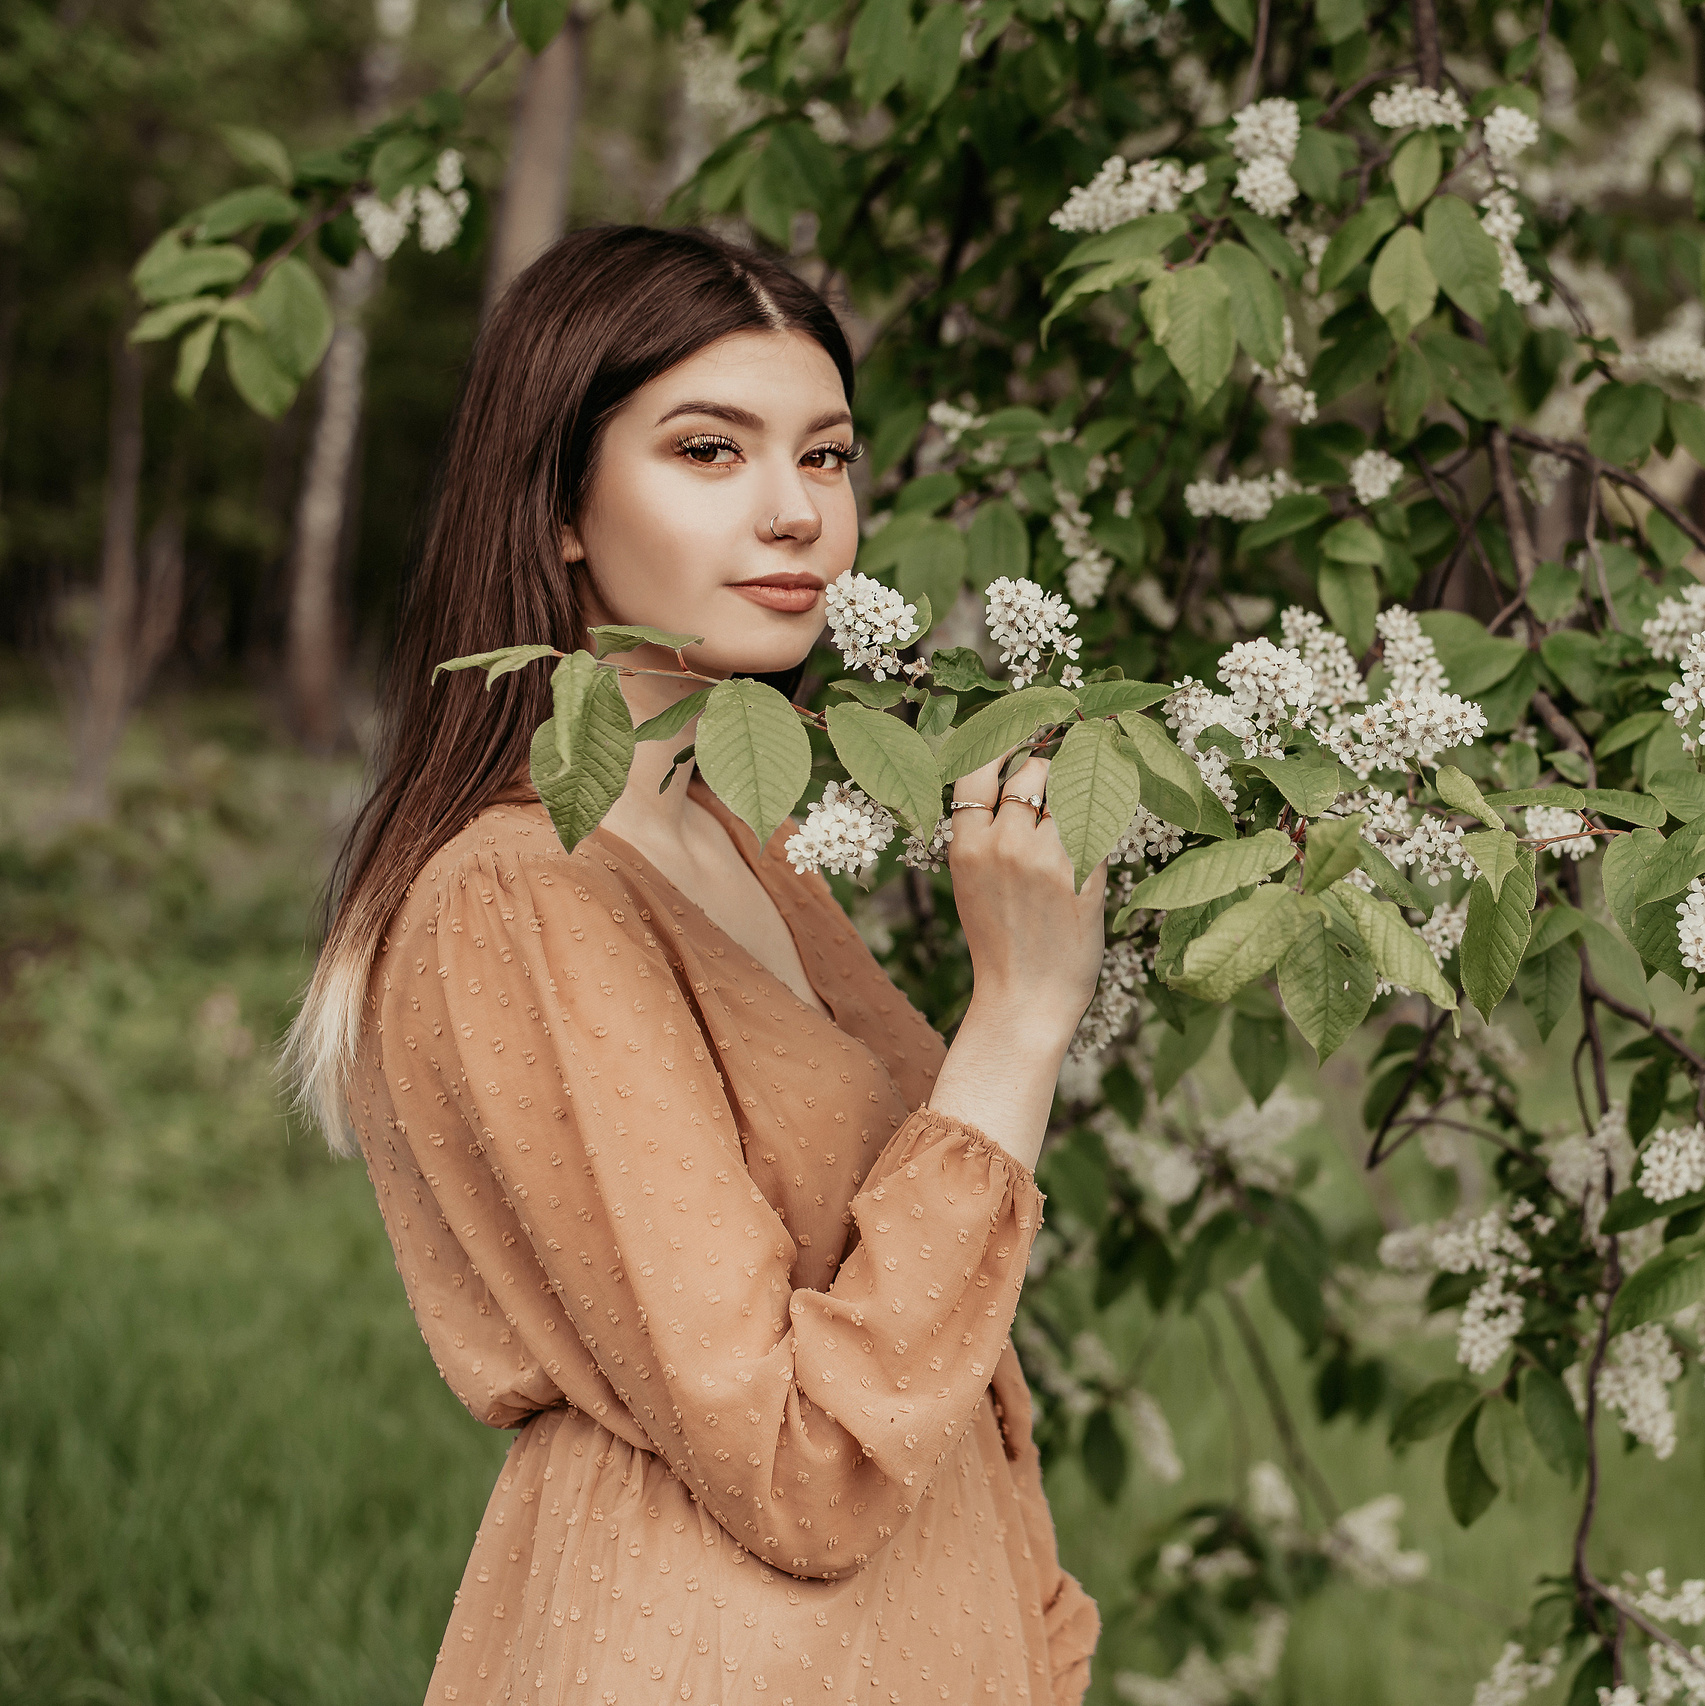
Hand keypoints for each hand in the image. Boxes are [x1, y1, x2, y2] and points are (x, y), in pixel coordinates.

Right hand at [925, 751, 1106, 1170]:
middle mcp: (1002, 844)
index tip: (1023, 734)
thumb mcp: (973, 884)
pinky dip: (1106, 822)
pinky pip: (1102, 824)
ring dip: (1087, 789)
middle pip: (1033, 769)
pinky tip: (1107, 832)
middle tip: (1072, 772)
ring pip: (1073, 790)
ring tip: (1093, 800)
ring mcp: (1044, 859)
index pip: (977, 768)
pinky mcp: (1083, 876)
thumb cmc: (1002, 944)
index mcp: (966, 846)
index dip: (1001, 744)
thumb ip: (987, 837)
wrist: (1023, 1002)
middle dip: (1055, 765)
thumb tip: (1014, 790)